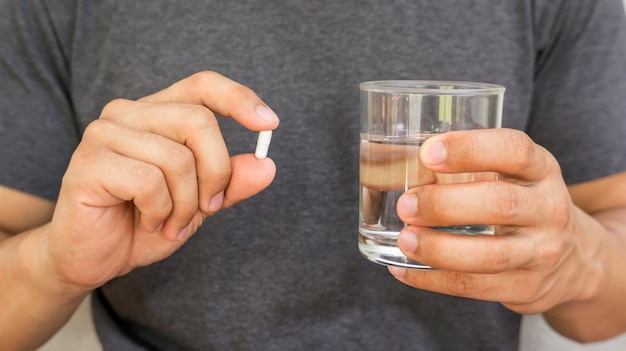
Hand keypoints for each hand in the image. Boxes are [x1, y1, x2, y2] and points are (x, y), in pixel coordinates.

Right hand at [42, 71, 278, 290]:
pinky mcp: (89, 162)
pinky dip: (160, 212)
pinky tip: (147, 221)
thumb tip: (267, 165)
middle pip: (199, 122)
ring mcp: (105, 133)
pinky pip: (150, 182)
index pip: (203, 85)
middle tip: (208, 208)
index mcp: (157, 112)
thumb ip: (231, 182)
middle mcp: (128, 112)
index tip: (270, 124)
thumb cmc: (146, 222)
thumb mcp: (201, 203)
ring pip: (177, 158)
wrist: (97, 258)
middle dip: (216, 174)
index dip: (238, 98)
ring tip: (171, 222)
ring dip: (187, 204)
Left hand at [388, 128, 601, 314]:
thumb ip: (467, 166)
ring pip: (490, 255)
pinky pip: (475, 287)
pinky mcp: (526, 288)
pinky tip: (403, 269)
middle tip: (406, 204)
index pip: (514, 150)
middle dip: (445, 204)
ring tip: (405, 239)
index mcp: (541, 169)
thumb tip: (392, 162)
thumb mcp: (510, 175)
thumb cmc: (521, 203)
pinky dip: (433, 279)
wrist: (572, 259)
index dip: (470, 149)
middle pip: (500, 203)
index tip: (427, 152)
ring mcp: (541, 253)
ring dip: (439, 248)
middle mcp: (549, 209)